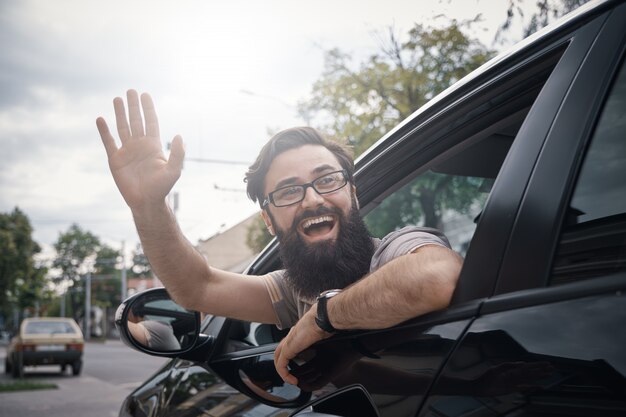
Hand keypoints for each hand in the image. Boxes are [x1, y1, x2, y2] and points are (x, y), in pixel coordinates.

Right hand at [96, 90, 184, 210]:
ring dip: (120, 113)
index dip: (148, 109)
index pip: (151, 122)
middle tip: (131, 90)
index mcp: (153, 146)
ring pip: (122, 127)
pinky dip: (104, 131)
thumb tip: (179, 136)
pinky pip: (109, 142)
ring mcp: (127, 151)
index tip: (145, 95)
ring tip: (117, 99)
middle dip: (134, 106)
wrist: (145, 202)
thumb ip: (178, 154)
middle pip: (136, 121)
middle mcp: (140, 145)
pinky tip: (101, 119)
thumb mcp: (174, 171)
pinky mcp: (115, 160)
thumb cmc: (162, 188)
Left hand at [274, 305, 331, 385]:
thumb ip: (318, 339)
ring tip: (292, 380)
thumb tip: (324, 340)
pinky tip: (293, 380)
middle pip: (280, 353)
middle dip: (283, 366)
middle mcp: (291, 337)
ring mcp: (288, 343)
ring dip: (283, 372)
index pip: (288, 346)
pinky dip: (285, 375)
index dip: (290, 357)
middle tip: (292, 375)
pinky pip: (281, 365)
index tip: (300, 367)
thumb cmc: (324, 323)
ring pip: (278, 359)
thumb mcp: (321, 335)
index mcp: (298, 333)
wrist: (322, 319)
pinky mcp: (287, 349)